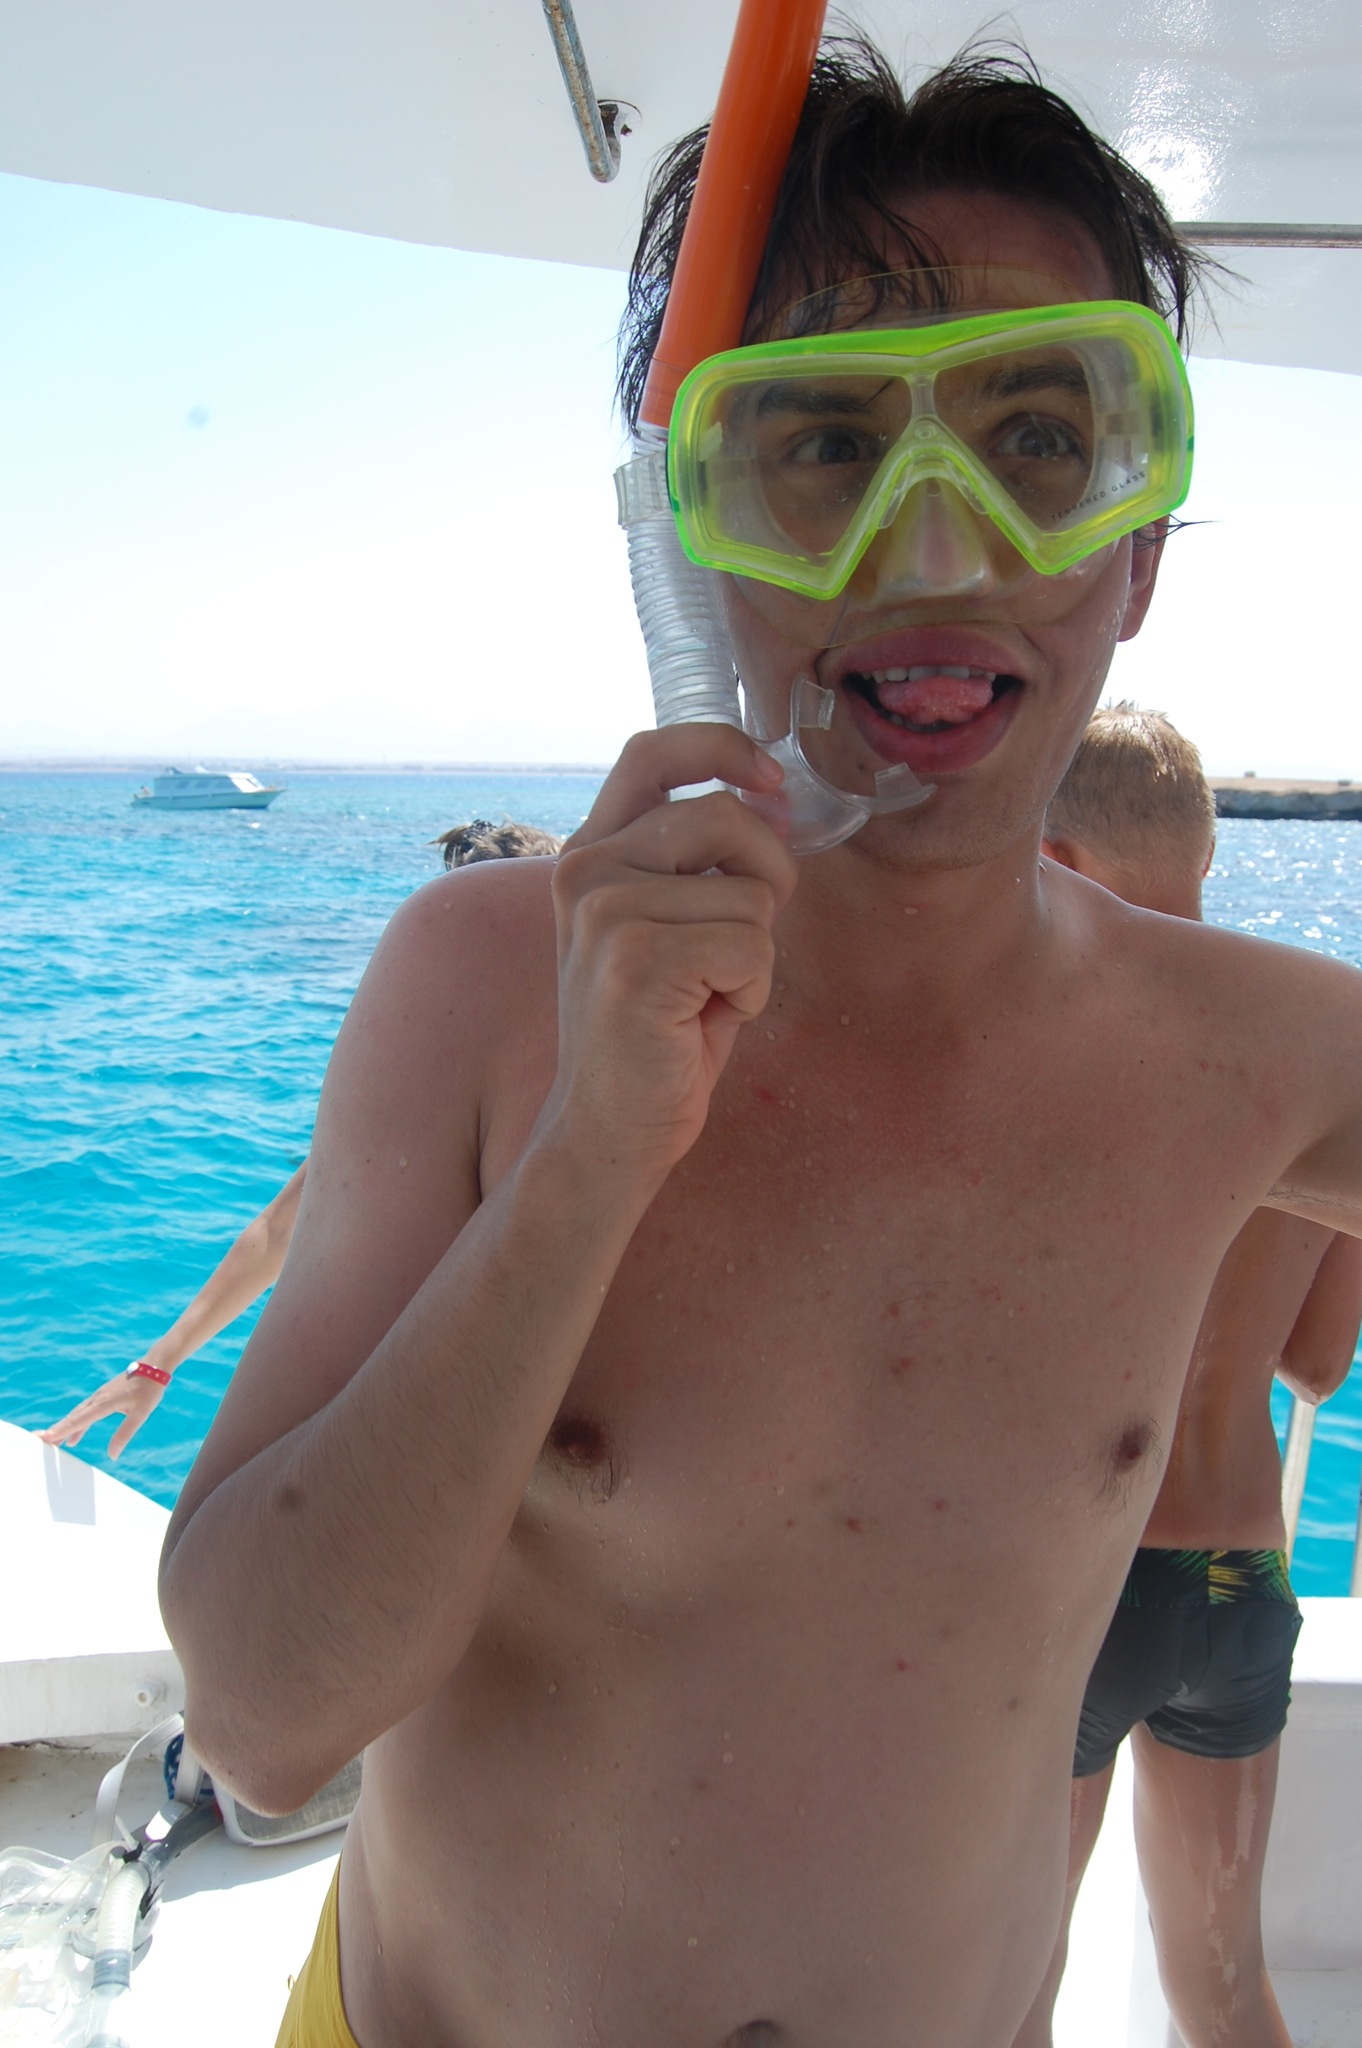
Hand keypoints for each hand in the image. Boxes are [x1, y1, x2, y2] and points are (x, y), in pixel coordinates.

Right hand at [40, 1369, 167, 1457]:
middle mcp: (97, 1399)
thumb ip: (124, 1434)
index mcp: (104, 1403)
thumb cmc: (148, 1390)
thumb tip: (112, 1456)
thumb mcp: (140, 1414)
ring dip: (64, 1428)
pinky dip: (77, 1424)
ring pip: (77, 1414)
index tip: (47, 1438)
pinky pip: (85, 1412)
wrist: (153, 1367)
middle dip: (56, 1430)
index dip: (63, 1430)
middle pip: (73, 1417)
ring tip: (52, 1444)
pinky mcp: (103, 1396)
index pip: (79, 1419)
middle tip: (39, 1441)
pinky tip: (74, 1437)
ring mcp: (99, 1396)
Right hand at [546, 725, 795, 1188]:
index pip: (652, 752)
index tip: (770, 779)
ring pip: (750, 893)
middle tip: (745, 944)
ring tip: (704, 997)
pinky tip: (703, 1020)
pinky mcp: (635, 959)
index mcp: (592, 852)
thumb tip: (772, 796)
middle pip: (724, 815)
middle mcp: (587, 869)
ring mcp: (605, 911)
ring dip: (754, 954)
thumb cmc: (657, 1032)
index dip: (722, 747)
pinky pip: (752, 946)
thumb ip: (704, 862)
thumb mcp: (672, 926)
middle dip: (769, 875)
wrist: (609, 1130)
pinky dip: (751, 991)